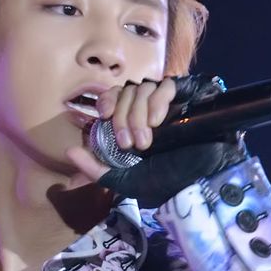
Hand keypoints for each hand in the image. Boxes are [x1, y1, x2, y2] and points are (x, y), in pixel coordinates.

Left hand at [66, 75, 245, 207]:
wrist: (201, 184)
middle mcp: (149, 110)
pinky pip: (166, 85)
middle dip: (122, 118)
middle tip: (129, 144)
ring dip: (137, 114)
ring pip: (143, 87)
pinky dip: (156, 102)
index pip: (114, 96)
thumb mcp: (125, 180)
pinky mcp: (188, 98)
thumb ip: (95, 170)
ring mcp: (169, 104)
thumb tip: (70, 152)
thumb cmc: (166, 184)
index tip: (103, 114)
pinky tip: (157, 121)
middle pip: (126, 92)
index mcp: (134, 124)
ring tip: (146, 142)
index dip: (107, 100)